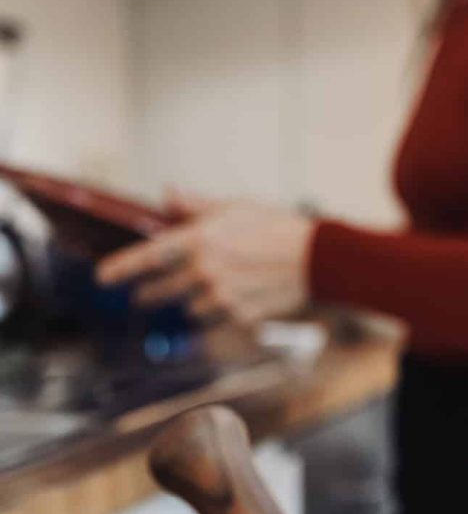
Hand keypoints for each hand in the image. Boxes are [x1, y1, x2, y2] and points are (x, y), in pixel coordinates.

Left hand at [97, 191, 315, 325]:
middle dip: (150, 292)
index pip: (147, 257)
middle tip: (145, 293)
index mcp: (200, 240)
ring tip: (208, 290)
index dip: (120, 268)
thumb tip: (168, 194)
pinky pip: (216, 319)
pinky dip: (218, 312)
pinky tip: (234, 299)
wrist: (318, 259)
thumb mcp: (236, 207)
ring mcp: (221, 296)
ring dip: (192, 301)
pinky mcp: (239, 315)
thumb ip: (196, 206)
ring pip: (189, 307)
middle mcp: (205, 271)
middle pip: (160, 290)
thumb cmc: (280, 227)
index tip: (103, 277)